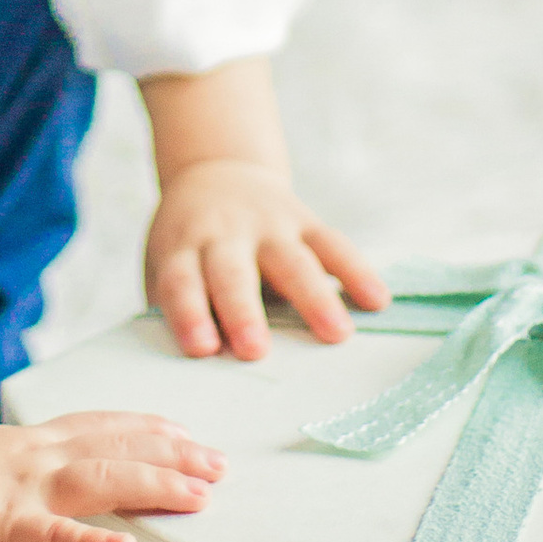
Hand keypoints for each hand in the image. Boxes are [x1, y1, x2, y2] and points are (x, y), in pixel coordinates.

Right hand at [0, 413, 224, 541]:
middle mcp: (36, 460)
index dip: (150, 429)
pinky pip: (56, 537)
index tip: (188, 433)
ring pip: (103, 481)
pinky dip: (95, 541)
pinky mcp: (3, 530)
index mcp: (29, 445)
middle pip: (119, 448)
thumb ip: (16, 474)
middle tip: (220, 467)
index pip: (102, 426)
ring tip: (200, 496)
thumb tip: (34, 492)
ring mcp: (23, 492)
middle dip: (175, 456)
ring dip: (157, 485)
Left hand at [147, 158, 387, 362]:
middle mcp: (223, 233)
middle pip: (233, 273)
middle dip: (244, 312)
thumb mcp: (165, 264)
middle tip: (255, 351)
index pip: (181, 282)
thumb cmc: (188, 245)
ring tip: (337, 335)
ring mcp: (267, 224)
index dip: (189, 314)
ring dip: (314, 298)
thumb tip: (190, 369)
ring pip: (292, 260)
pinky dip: (356, 271)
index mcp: (182, 248)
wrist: (216, 172)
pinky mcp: (304, 219)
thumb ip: (174, 310)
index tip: (201, 349)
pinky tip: (377, 301)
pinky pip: (333, 244)